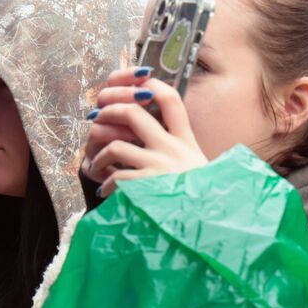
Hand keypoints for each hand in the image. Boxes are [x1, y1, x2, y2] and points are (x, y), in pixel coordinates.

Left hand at [83, 70, 207, 196]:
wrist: (210, 224)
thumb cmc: (203, 198)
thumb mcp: (199, 167)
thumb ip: (182, 151)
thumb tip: (158, 140)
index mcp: (185, 142)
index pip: (172, 102)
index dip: (154, 86)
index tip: (141, 82)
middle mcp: (172, 149)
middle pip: (134, 113)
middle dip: (111, 111)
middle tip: (98, 118)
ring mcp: (159, 167)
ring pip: (116, 145)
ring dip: (101, 154)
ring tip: (98, 164)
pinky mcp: (147, 186)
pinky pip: (116, 177)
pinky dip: (107, 183)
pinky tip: (107, 190)